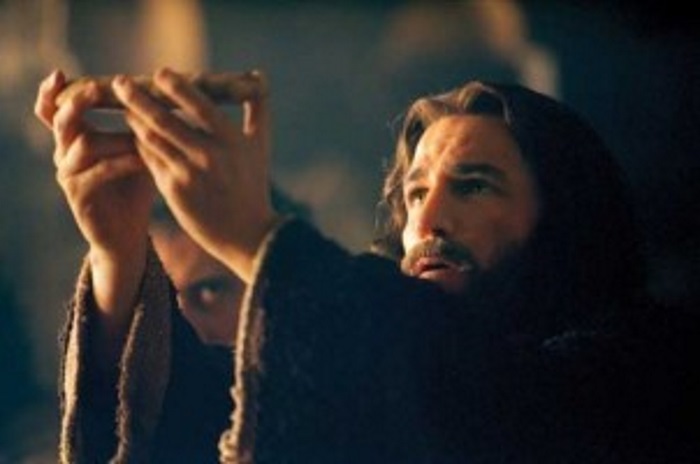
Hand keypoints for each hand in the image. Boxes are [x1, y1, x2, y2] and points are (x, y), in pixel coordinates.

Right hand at [34, 70, 154, 317]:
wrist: (128, 234)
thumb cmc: (134, 189)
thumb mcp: (136, 152)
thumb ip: (139, 126)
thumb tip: (164, 94)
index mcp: (74, 139)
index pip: (53, 110)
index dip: (51, 92)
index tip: (59, 73)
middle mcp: (64, 154)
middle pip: (61, 120)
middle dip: (78, 102)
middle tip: (96, 89)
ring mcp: (68, 176)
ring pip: (83, 145)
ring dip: (114, 136)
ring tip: (141, 133)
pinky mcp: (78, 196)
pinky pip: (97, 173)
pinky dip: (121, 162)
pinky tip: (141, 159)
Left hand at [112, 67, 277, 281]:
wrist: (246, 234)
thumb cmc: (252, 185)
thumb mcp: (259, 147)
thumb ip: (258, 110)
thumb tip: (258, 76)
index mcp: (231, 141)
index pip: (199, 105)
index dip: (176, 87)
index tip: (160, 74)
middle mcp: (209, 155)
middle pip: (164, 119)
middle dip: (138, 98)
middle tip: (119, 83)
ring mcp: (188, 174)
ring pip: (151, 139)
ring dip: (134, 121)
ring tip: (126, 110)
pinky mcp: (173, 191)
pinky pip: (149, 161)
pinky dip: (139, 146)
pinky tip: (133, 137)